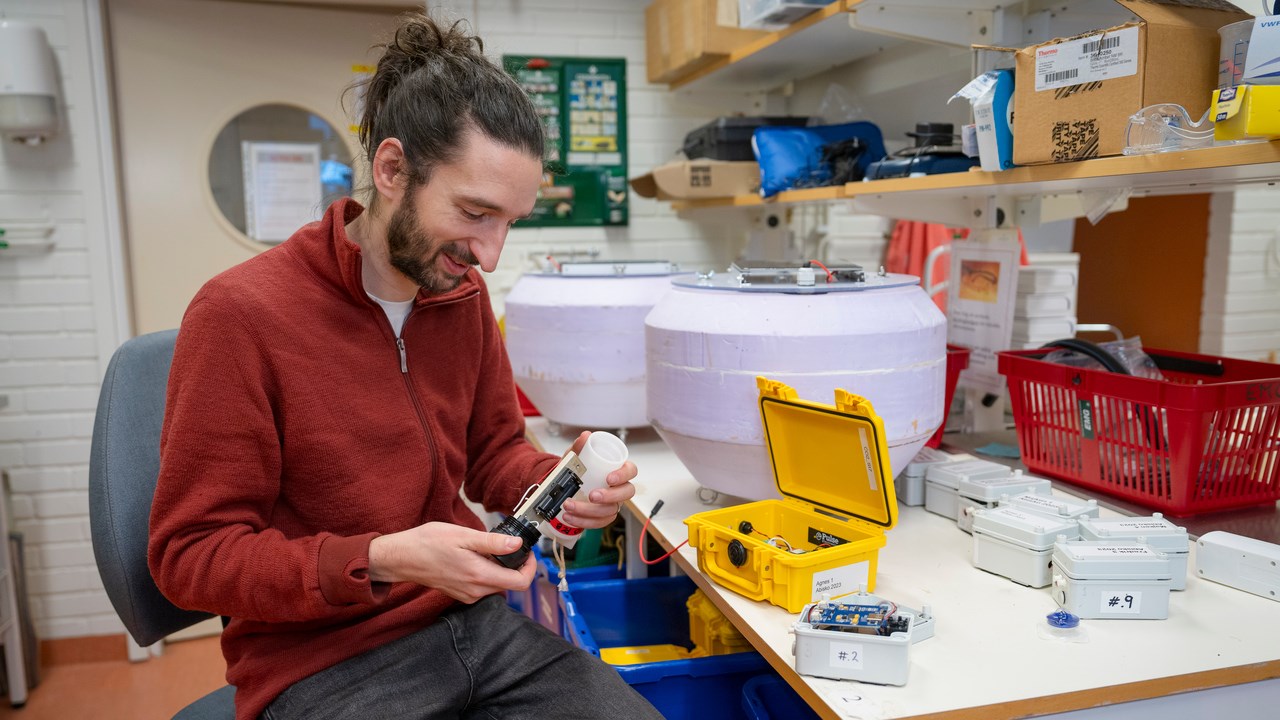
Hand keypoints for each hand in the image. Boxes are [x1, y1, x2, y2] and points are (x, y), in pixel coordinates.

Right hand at [367, 522, 535, 603]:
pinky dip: (487, 573)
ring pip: (497, 585)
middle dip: (516, 566)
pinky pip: (483, 586)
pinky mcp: (461, 594)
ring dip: (500, 568)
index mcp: (479, 575)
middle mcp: (475, 591)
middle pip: (511, 584)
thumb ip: (492, 543)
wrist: (402, 558)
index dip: (530, 567)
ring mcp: (467, 595)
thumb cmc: (427, 543)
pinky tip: (476, 558)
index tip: (527, 552)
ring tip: (488, 549)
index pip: (520, 582)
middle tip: (510, 546)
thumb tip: (517, 545)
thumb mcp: (462, 535)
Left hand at [558, 431, 637, 529]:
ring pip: (610, 511)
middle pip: (626, 494)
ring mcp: (613, 504)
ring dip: (589, 511)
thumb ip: (579, 446)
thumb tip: (585, 436)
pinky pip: (599, 523)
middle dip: (610, 496)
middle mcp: (619, 488)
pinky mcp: (603, 517)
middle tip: (592, 495)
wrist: (565, 487)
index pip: (631, 471)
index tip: (609, 478)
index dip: (623, 475)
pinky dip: (583, 522)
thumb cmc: (578, 470)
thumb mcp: (575, 457)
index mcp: (618, 470)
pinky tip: (569, 517)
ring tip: (569, 505)